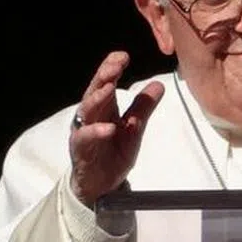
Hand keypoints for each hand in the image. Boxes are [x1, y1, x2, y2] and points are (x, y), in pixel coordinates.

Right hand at [69, 51, 163, 206]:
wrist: (102, 185)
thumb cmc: (114, 153)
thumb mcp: (134, 128)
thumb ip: (143, 107)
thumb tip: (159, 84)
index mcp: (105, 107)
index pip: (107, 82)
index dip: (112, 67)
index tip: (123, 56)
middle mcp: (92, 115)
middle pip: (95, 90)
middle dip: (105, 76)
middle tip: (116, 64)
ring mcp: (84, 131)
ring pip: (87, 110)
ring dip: (98, 98)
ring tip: (109, 88)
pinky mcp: (81, 149)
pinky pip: (86, 138)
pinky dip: (96, 131)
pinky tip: (108, 127)